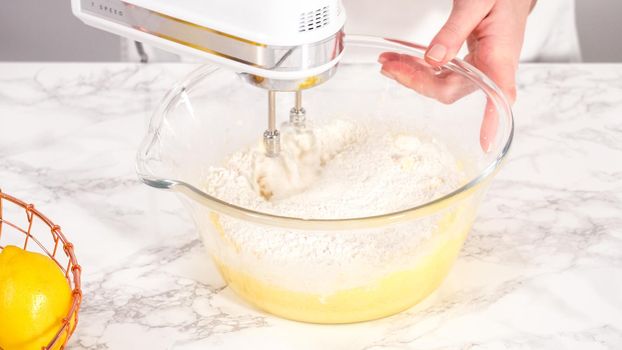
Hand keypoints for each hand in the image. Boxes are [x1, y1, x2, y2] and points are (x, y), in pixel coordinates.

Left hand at [379, 0, 533, 150]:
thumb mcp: (477, 3)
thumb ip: (454, 30)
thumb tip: (433, 58)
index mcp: (501, 57)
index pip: (497, 96)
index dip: (492, 122)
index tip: (486, 143)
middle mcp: (491, 69)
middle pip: (449, 89)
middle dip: (416, 81)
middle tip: (389, 66)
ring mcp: (478, 70)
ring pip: (439, 84)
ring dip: (411, 75)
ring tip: (388, 61)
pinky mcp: (468, 66)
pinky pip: (439, 73)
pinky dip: (417, 67)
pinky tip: (401, 59)